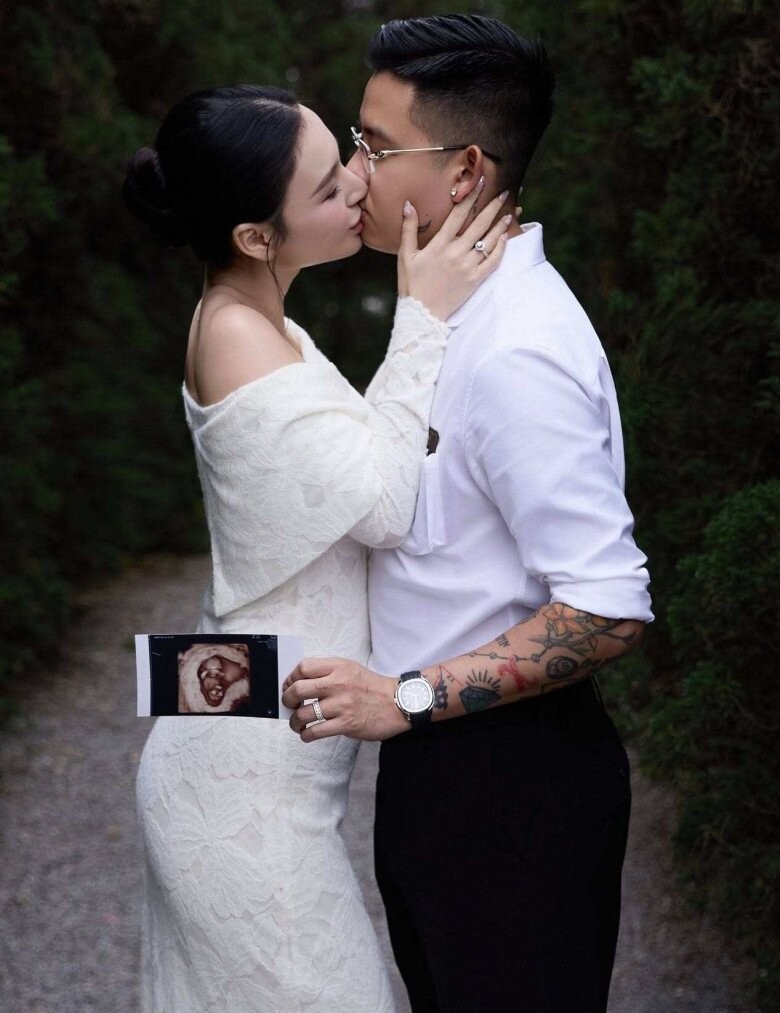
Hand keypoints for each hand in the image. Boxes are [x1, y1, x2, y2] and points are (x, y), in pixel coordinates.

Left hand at [281, 658, 409, 742]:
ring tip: (297, 724)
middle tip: (289, 705)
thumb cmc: (372, 687)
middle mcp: (338, 684)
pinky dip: (306, 735)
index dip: (290, 678)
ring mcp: (342, 705)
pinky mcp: (346, 725)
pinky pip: (315, 732)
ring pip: (303, 714)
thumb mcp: (350, 669)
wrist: (397, 703)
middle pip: (297, 690)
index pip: (303, 668)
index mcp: (338, 667)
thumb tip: (299, 682)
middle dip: (287, 700)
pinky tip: (307, 734)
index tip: (288, 686)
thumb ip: (327, 672)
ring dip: (294, 721)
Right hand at [397, 178, 512, 321]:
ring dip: (500, 226)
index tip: (481, 182)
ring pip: (489, 242)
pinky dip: (500, 249)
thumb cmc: (412, 285)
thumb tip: (408, 204)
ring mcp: (467, 267)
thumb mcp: (405, 256)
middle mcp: (456, 253)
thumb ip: (408, 229)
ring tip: (510, 213)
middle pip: (479, 224)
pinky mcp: (475, 280)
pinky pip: (492, 262)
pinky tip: (504, 239)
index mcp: (439, 244)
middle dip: (492, 206)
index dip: (471, 196)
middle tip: (504, 193)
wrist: (422, 315)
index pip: (458, 214)